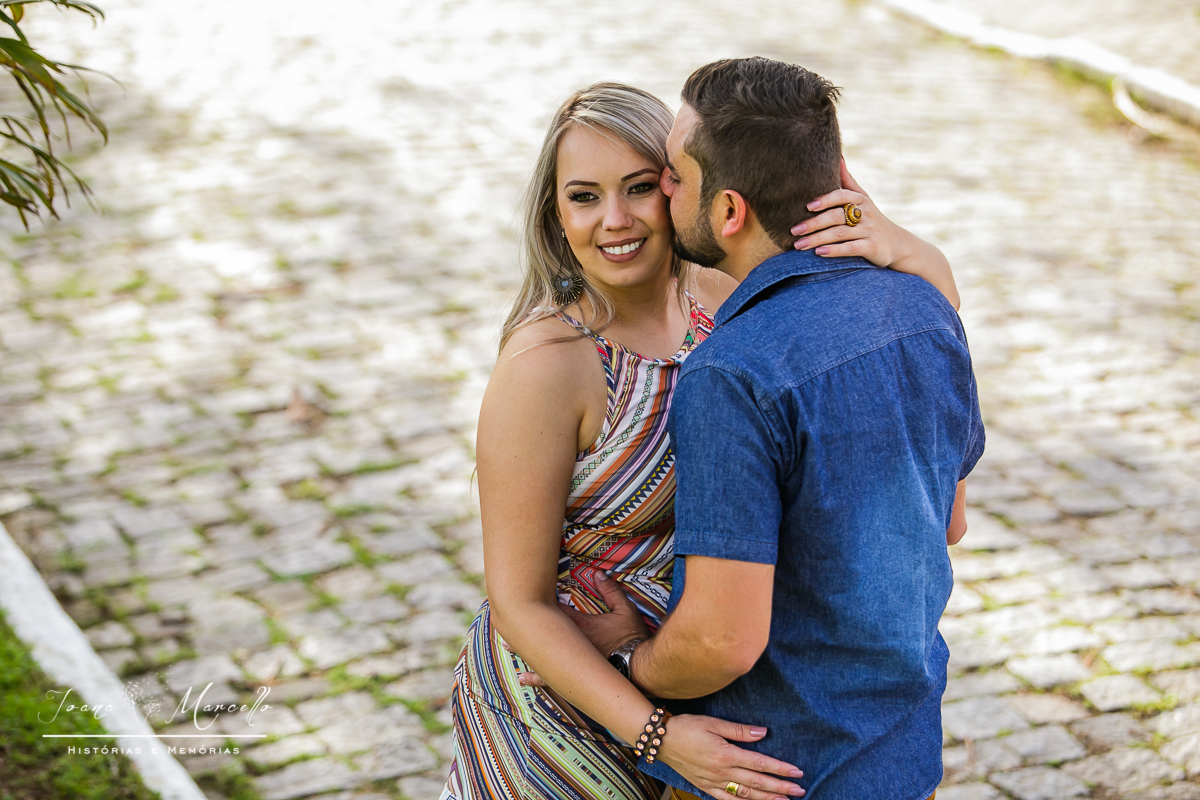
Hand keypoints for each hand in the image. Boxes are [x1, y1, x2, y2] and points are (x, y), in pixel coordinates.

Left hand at [516, 571, 650, 687]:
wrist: (637, 669)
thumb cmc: (631, 639)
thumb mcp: (625, 611)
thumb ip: (611, 591)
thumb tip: (597, 573)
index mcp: (578, 625)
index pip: (553, 609)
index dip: (538, 600)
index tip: (525, 591)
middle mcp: (568, 643)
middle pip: (540, 630)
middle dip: (523, 623)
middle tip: (503, 616)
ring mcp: (569, 661)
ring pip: (540, 654)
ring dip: (523, 648)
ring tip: (506, 644)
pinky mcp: (573, 676)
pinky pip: (549, 678)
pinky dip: (535, 678)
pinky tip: (523, 678)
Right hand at [659, 714, 804, 799]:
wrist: (660, 740)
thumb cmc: (686, 727)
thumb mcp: (713, 723)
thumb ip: (739, 730)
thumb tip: (763, 732)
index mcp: (726, 754)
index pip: (760, 764)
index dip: (780, 769)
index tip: (797, 772)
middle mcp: (722, 772)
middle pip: (757, 782)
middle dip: (780, 787)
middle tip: (800, 790)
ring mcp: (714, 782)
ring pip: (746, 795)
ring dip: (767, 798)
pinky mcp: (705, 787)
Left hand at [790, 159, 910, 266]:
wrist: (897, 243)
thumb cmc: (871, 218)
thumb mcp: (862, 198)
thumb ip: (847, 180)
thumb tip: (837, 156)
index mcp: (860, 199)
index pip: (841, 196)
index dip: (825, 200)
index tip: (807, 206)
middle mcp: (866, 213)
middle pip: (836, 216)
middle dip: (813, 224)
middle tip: (794, 230)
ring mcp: (869, 231)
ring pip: (840, 234)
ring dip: (817, 239)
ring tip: (798, 245)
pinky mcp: (873, 248)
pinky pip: (851, 248)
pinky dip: (835, 250)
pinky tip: (819, 253)